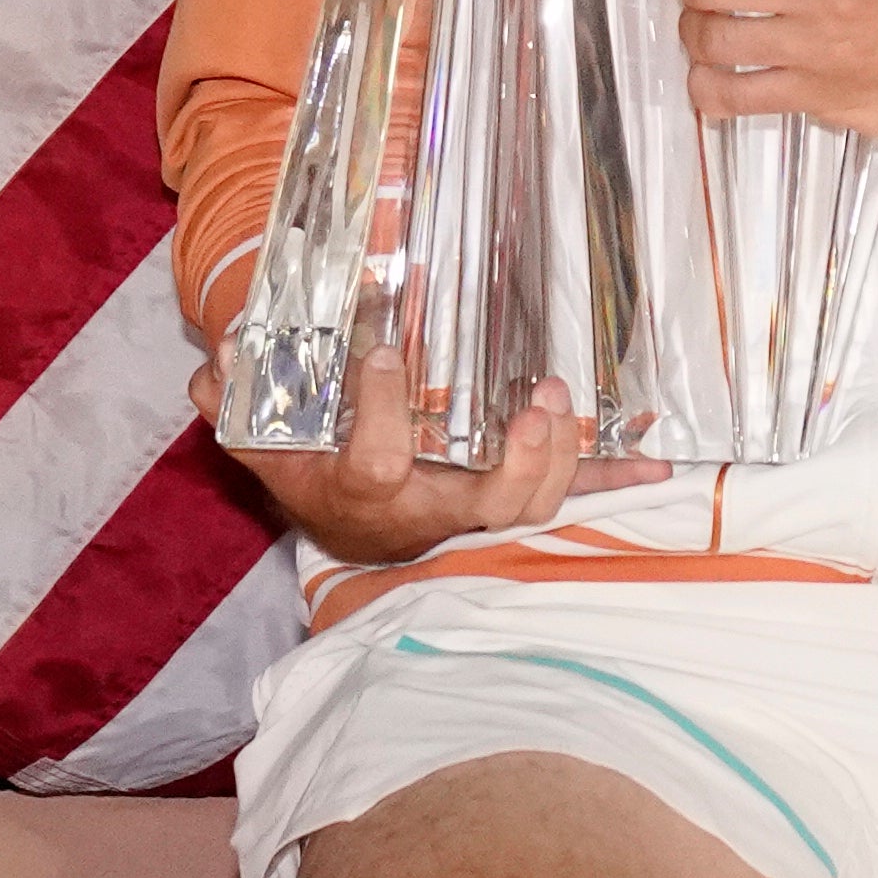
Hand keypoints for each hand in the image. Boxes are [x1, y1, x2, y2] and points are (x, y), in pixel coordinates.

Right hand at [191, 339, 662, 565]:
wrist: (347, 519)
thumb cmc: (310, 462)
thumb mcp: (261, 433)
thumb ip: (233, 399)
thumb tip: (217, 359)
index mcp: (365, 492)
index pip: (376, 464)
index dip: (382, 414)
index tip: (384, 358)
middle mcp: (430, 515)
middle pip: (488, 508)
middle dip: (520, 463)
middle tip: (532, 402)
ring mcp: (477, 515)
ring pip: (534, 509)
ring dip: (563, 461)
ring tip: (561, 401)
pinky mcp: (514, 505)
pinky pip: (569, 499)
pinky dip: (613, 482)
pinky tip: (660, 464)